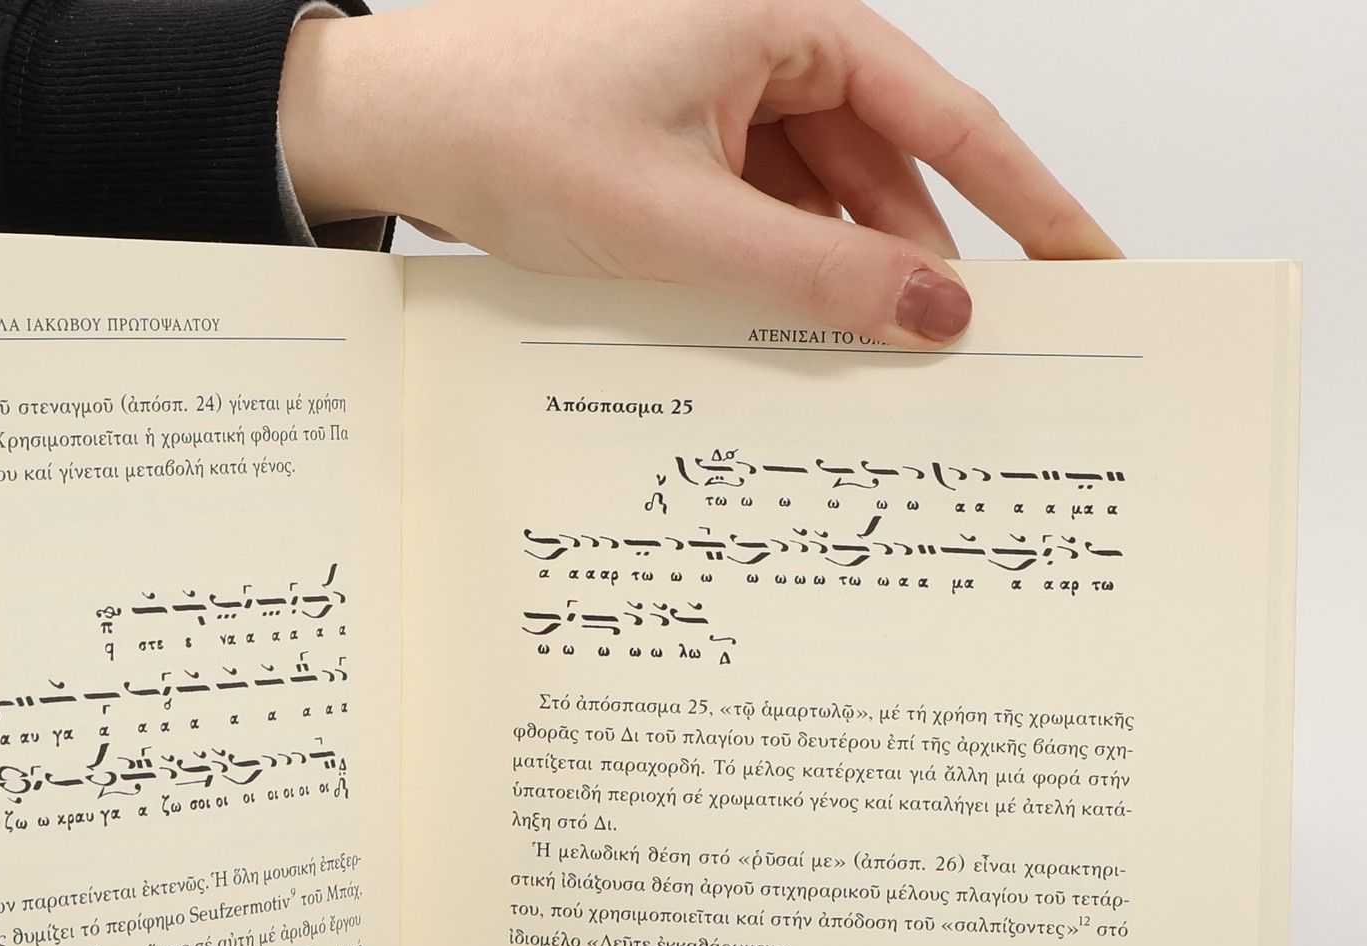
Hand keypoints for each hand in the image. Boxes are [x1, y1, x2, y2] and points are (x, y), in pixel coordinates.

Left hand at [279, 0, 1119, 343]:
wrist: (392, 125)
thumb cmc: (513, 133)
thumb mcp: (686, 224)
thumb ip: (820, 279)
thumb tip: (938, 315)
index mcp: (792, 25)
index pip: (952, 121)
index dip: (1031, 203)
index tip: (1092, 265)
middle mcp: (772, 50)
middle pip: (891, 173)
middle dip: (923, 266)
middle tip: (977, 360)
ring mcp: (727, 101)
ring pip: (825, 205)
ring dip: (844, 283)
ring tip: (870, 372)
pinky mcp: (684, 147)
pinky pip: (765, 215)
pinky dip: (781, 276)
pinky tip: (788, 341)